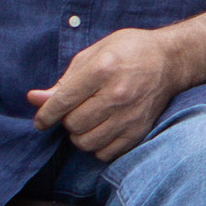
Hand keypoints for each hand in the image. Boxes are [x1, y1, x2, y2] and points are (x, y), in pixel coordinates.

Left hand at [31, 26, 187, 156]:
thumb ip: (64, 80)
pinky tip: (103, 130)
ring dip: (81, 135)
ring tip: (89, 121)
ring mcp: (130, 115)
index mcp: (102, 69)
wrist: (171, 60)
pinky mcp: (140, 130)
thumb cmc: (128, 52)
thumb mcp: (94, 55)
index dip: (45, 115)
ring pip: (86, 142)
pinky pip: (105, 153)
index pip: (62, 101)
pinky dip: (98, 146)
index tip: (41, 121)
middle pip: (73, 124)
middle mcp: (117, 94)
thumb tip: (35, 99)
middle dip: (67, 120)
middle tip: (77, 110)